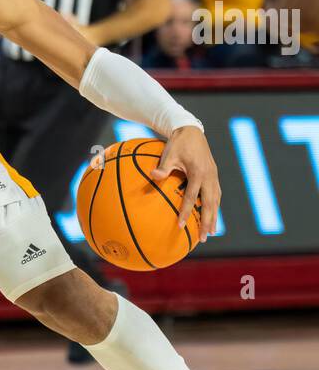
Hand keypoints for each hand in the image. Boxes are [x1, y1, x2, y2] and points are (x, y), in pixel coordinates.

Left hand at [150, 125, 219, 239]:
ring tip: (210, 233)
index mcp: (198, 173)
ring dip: (214, 217)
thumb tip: (152, 176)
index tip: (179, 225)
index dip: (185, 212)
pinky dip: (214, 207)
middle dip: (207, 222)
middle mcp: (210, 176)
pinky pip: (216, 195)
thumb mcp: (169, 153)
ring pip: (216, 201)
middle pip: (210, 204)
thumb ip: (163, 167)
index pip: (191, 197)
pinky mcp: (214, 176)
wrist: (192, 131)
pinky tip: (212, 216)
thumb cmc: (178, 143)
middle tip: (203, 238)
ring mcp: (214, 176)